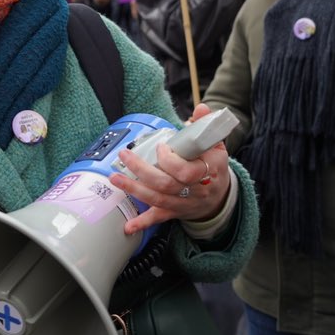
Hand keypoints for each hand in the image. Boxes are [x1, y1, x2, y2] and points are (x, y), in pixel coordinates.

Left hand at [108, 103, 231, 234]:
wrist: (220, 196)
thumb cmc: (214, 166)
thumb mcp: (215, 144)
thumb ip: (206, 126)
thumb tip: (201, 108)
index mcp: (209, 170)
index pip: (188, 171)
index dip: (170, 160)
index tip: (160, 148)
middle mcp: (196, 190)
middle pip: (167, 184)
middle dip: (143, 170)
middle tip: (125, 156)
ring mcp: (185, 203)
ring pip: (158, 199)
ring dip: (134, 189)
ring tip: (115, 179)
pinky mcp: (175, 212)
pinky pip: (158, 218)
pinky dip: (142, 222)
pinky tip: (128, 226)